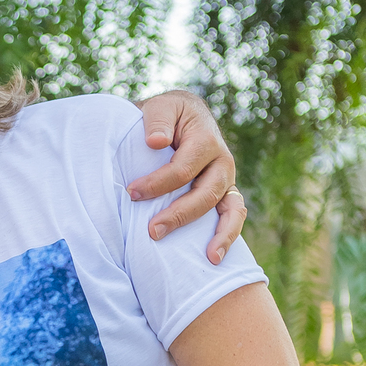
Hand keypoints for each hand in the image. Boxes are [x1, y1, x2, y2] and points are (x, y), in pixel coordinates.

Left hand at [130, 91, 243, 265]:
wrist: (180, 118)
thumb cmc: (166, 116)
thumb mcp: (160, 107)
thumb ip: (157, 119)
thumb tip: (156, 141)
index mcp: (206, 139)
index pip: (183, 168)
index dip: (158, 184)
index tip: (132, 193)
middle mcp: (222, 161)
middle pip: (206, 193)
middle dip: (179, 215)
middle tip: (152, 231)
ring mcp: (226, 180)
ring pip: (229, 209)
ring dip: (218, 234)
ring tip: (208, 257)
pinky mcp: (225, 194)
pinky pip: (233, 216)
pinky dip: (228, 236)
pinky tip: (214, 257)